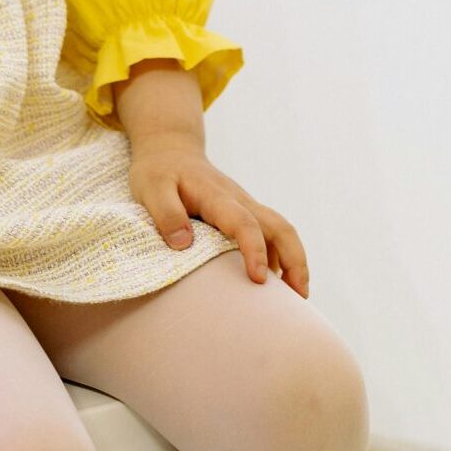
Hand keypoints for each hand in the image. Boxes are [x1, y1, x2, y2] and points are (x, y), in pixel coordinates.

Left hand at [129, 139, 310, 297]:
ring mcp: (245, 207)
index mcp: (217, 196)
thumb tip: (185, 244)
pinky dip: (279, 257)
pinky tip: (275, 284)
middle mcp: (239, 201)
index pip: (244, 223)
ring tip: (296, 298)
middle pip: (279, 226)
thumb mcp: (151, 188)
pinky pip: (270, 234)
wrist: (170, 151)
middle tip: (299, 297)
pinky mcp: (244, 214)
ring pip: (280, 230)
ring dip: (294, 260)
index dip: (255, 250)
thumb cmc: (159, 173)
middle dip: (295, 260)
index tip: (258, 279)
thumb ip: (166, 214)